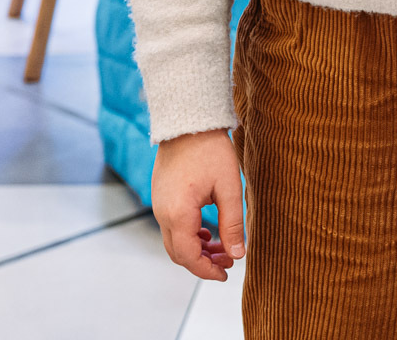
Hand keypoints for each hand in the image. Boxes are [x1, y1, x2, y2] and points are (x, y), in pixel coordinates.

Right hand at [153, 129, 244, 280]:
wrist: (188, 121)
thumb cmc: (211, 150)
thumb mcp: (229, 188)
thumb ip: (233, 224)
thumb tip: (238, 254)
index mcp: (178, 214)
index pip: (189, 256)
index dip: (207, 270)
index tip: (226, 274)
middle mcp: (162, 213)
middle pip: (178, 252)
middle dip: (203, 261)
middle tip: (229, 261)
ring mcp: (158, 205)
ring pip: (174, 240)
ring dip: (196, 249)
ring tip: (222, 247)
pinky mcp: (160, 197)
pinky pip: (171, 226)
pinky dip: (188, 235)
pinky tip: (207, 232)